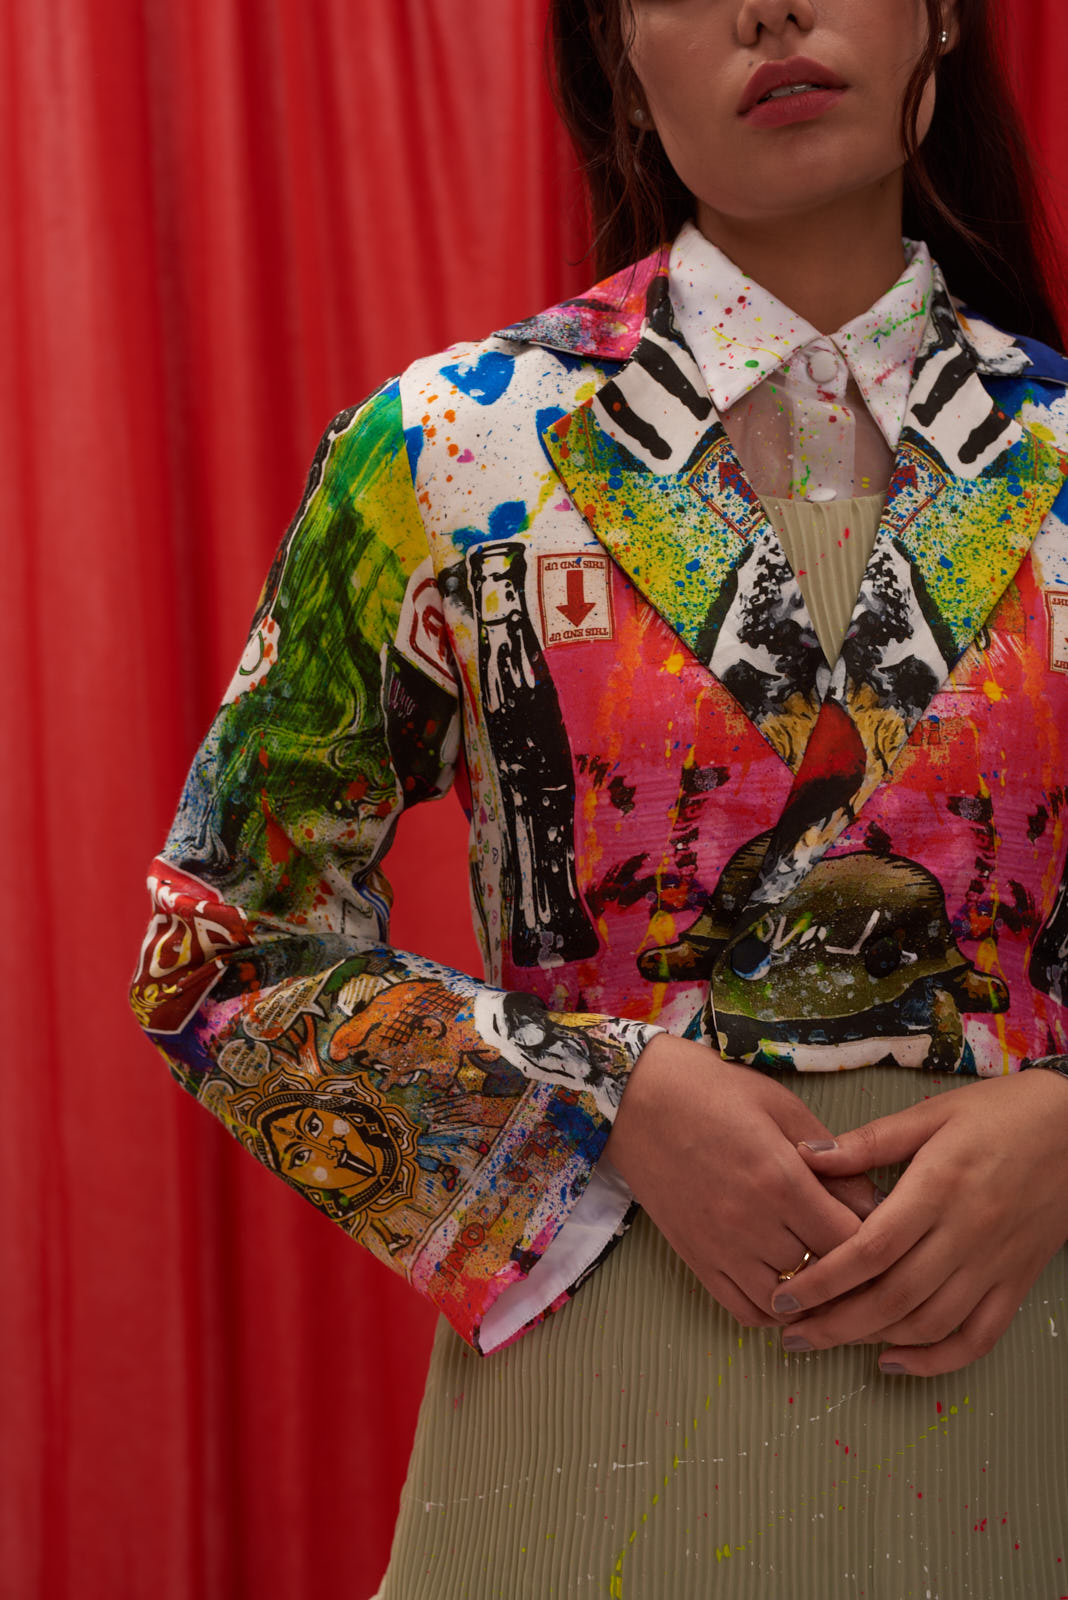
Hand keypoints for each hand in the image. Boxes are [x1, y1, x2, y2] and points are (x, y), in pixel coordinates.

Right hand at [604, 1034, 881, 1327]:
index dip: (876, 1240)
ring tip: (830, 1274)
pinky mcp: (696, 1260)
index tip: (888, 1229)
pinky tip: (787, 1287)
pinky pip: (744, 1311)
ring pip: (788, 1303)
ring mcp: (721, 1248)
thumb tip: (875, 1203)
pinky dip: (774, 1310)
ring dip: (814, 1294)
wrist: (636, 1098)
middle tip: (868, 1255)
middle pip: (825, 1275)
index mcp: (780, 1180)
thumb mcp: (781, 1107)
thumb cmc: (712, 1091)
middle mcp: (752, 1223)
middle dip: (852, 1267)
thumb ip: (832, 1158)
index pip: (851, 1240)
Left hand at [771, 1071, 1067, 1375]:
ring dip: (873, 1341)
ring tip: (828, 1341)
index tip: (785, 1294)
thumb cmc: (1001, 1114)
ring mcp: (994, 1265)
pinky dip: (935, 1360)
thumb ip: (869, 1141)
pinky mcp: (1016, 1282)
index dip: (823, 1279)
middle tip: (792, 1333)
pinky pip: (977, 1337)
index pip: (870, 1249)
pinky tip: (895, 1360)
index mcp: (939, 1188)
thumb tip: (807, 1154)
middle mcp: (967, 1234)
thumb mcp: (932, 1113)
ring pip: (928, 1323)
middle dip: (834, 1323)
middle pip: (893, 1297)